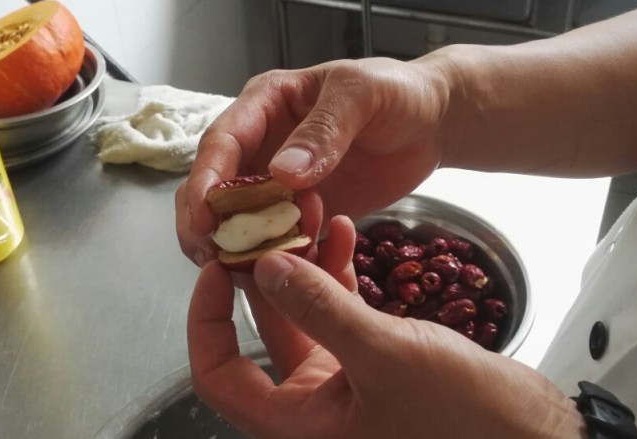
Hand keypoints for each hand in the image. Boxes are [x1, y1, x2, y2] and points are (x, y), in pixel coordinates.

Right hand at [178, 56, 449, 263]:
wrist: (432, 124)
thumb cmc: (397, 94)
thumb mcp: (362, 95)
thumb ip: (324, 130)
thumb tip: (282, 173)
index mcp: (265, 106)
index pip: (221, 143)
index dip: (206, 180)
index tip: (204, 217)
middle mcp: (262, 145)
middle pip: (214, 187)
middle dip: (206, 223)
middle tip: (213, 259)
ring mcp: (279, 184)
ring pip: (237, 220)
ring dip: (236, 248)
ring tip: (246, 276)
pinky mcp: (301, 214)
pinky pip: (277, 241)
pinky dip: (275, 260)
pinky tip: (286, 278)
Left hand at [187, 216, 585, 438]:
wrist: (527, 431)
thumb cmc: (462, 415)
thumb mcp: (383, 354)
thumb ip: (319, 309)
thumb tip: (264, 267)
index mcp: (297, 423)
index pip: (218, 376)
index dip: (205, 322)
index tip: (216, 268)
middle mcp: (311, 405)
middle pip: (261, 333)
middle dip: (263, 274)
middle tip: (264, 224)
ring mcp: (341, 382)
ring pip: (302, 315)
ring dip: (304, 266)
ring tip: (310, 214)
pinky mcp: (370, 362)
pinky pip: (339, 313)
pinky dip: (339, 275)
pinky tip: (346, 234)